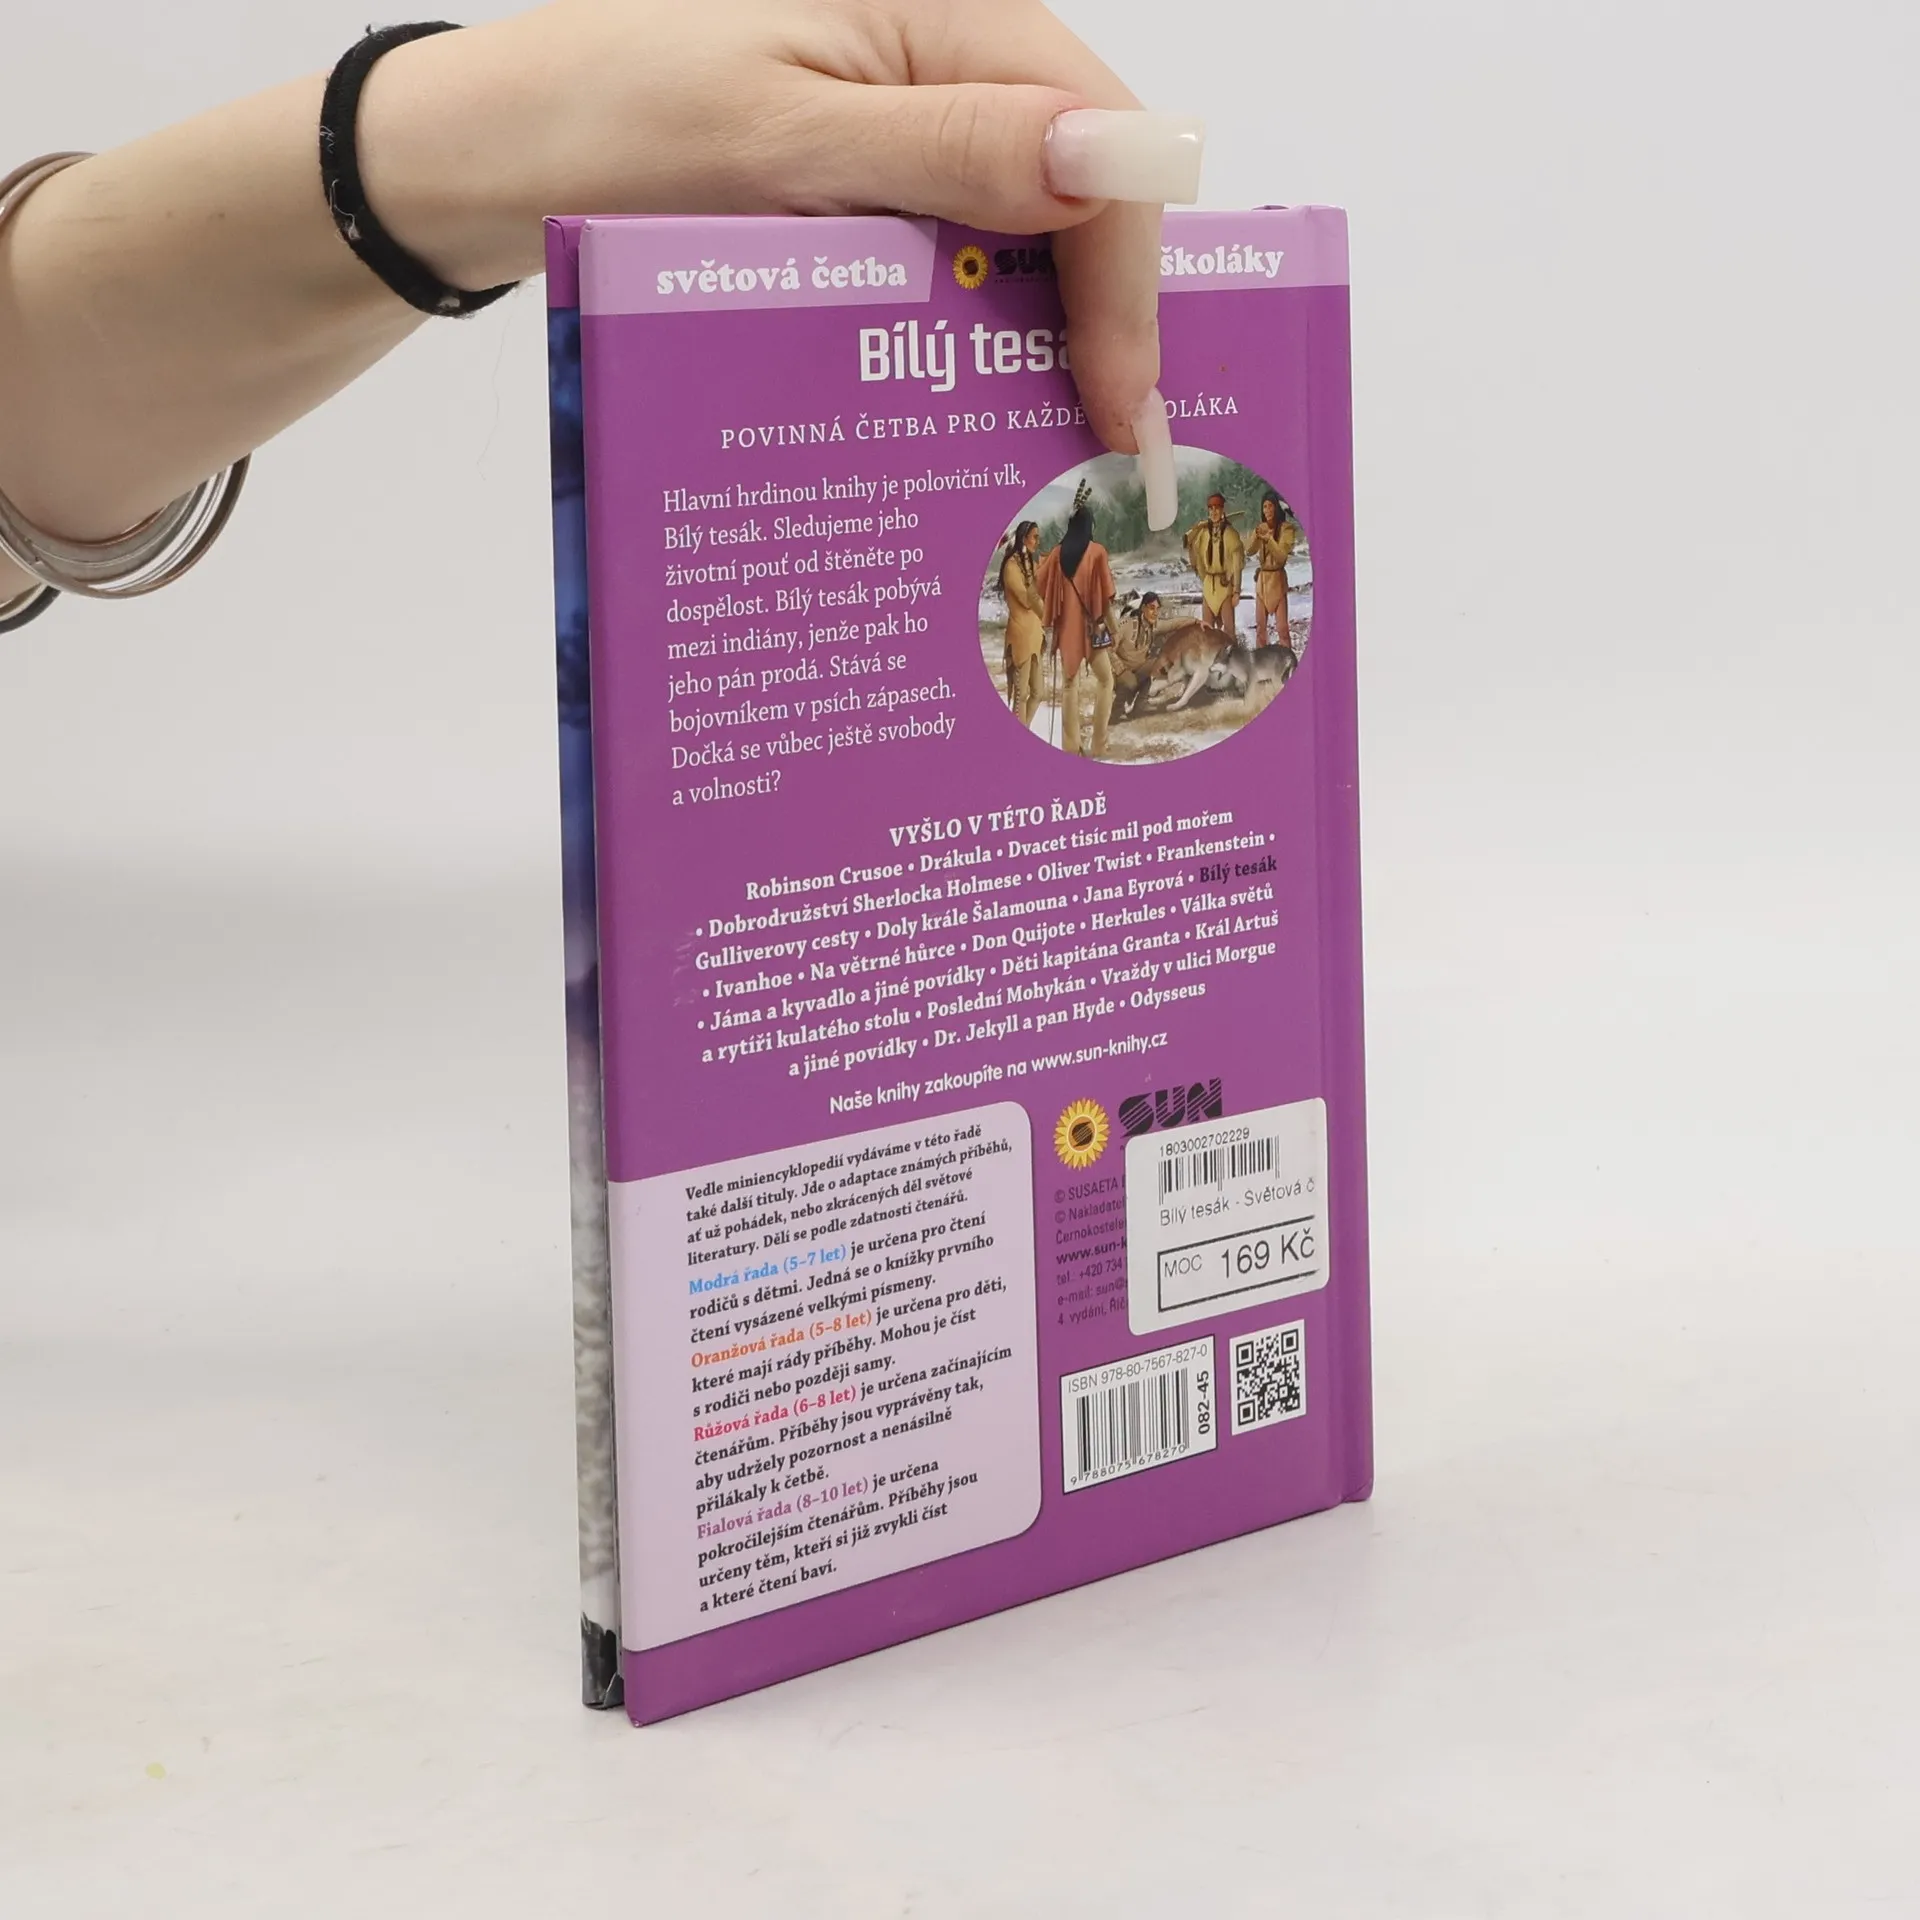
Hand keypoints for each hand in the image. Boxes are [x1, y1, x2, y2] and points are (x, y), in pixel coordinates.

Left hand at [363, 0, 1200, 457]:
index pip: (1097, 146)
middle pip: (1077, 196)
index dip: (1128, 283)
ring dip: (1038, 343)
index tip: (1124, 412)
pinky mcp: (865, 187)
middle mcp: (942, 64)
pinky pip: (951, 259)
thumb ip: (949, 148)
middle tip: (1101, 458)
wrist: (487, 153)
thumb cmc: (610, 121)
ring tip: (1045, 452)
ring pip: (1022, 239)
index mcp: (944, 16)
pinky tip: (965, 407)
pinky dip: (966, 336)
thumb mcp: (783, 141)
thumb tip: (1104, 164)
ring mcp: (904, 129)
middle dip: (1098, 324)